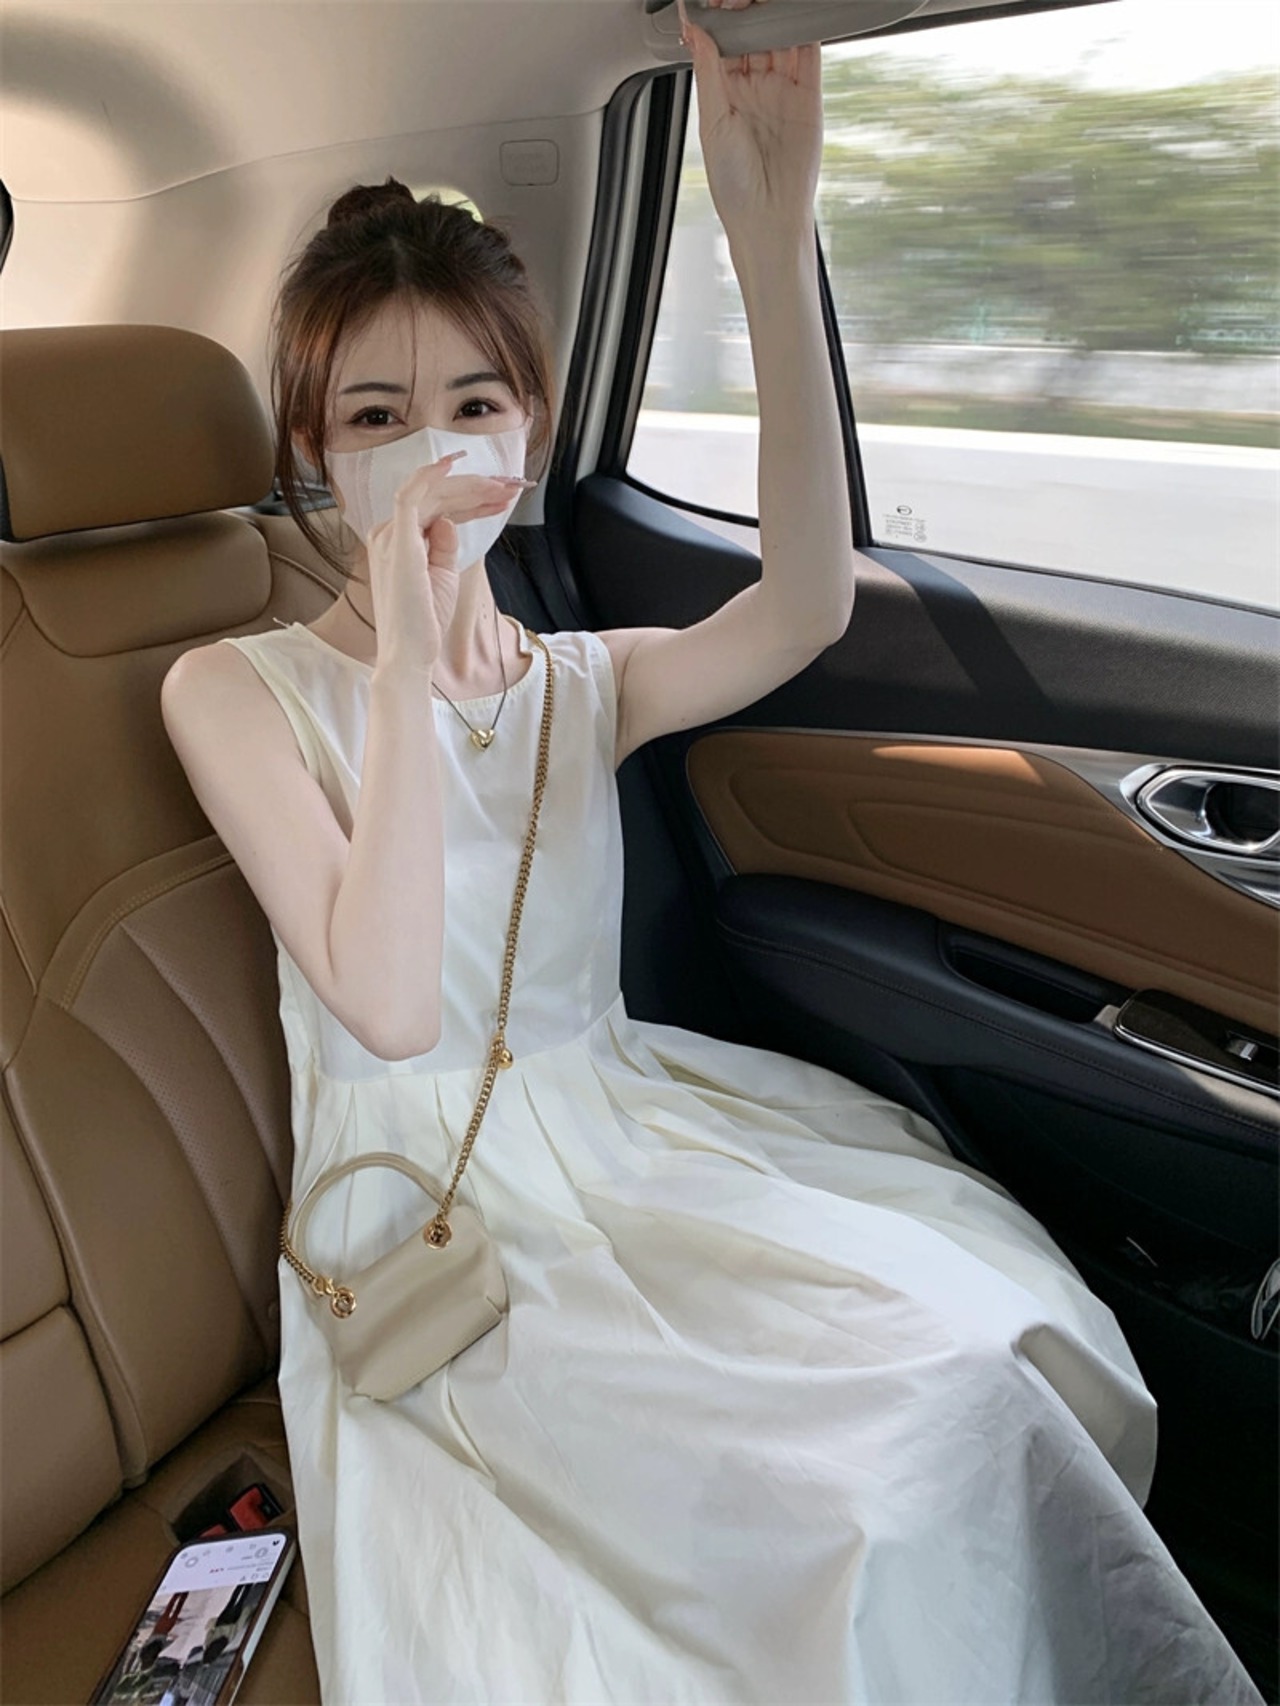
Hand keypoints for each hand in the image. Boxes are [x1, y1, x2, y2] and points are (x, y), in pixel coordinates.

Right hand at [364, 453, 530, 673]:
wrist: (410, 655)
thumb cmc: (424, 622)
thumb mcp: (442, 575)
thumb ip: (444, 544)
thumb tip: (449, 521)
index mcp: (397, 542)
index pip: (436, 508)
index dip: (470, 499)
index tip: (500, 498)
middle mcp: (388, 534)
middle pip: (435, 497)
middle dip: (476, 489)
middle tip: (509, 486)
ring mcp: (390, 537)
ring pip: (432, 494)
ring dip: (469, 487)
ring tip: (503, 487)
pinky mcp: (398, 544)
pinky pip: (411, 496)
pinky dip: (431, 476)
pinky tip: (453, 465)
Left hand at [678, 0, 822, 245]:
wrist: (769, 217)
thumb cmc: (733, 185)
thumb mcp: (712, 123)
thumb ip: (708, 71)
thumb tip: (695, 28)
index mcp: (724, 91)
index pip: (722, 40)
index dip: (719, 15)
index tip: (714, 1)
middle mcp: (754, 86)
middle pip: (754, 30)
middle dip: (748, 7)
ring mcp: (783, 88)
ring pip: (781, 33)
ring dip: (775, 12)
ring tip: (766, 1)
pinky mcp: (810, 94)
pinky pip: (809, 51)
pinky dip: (805, 26)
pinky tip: (796, 12)